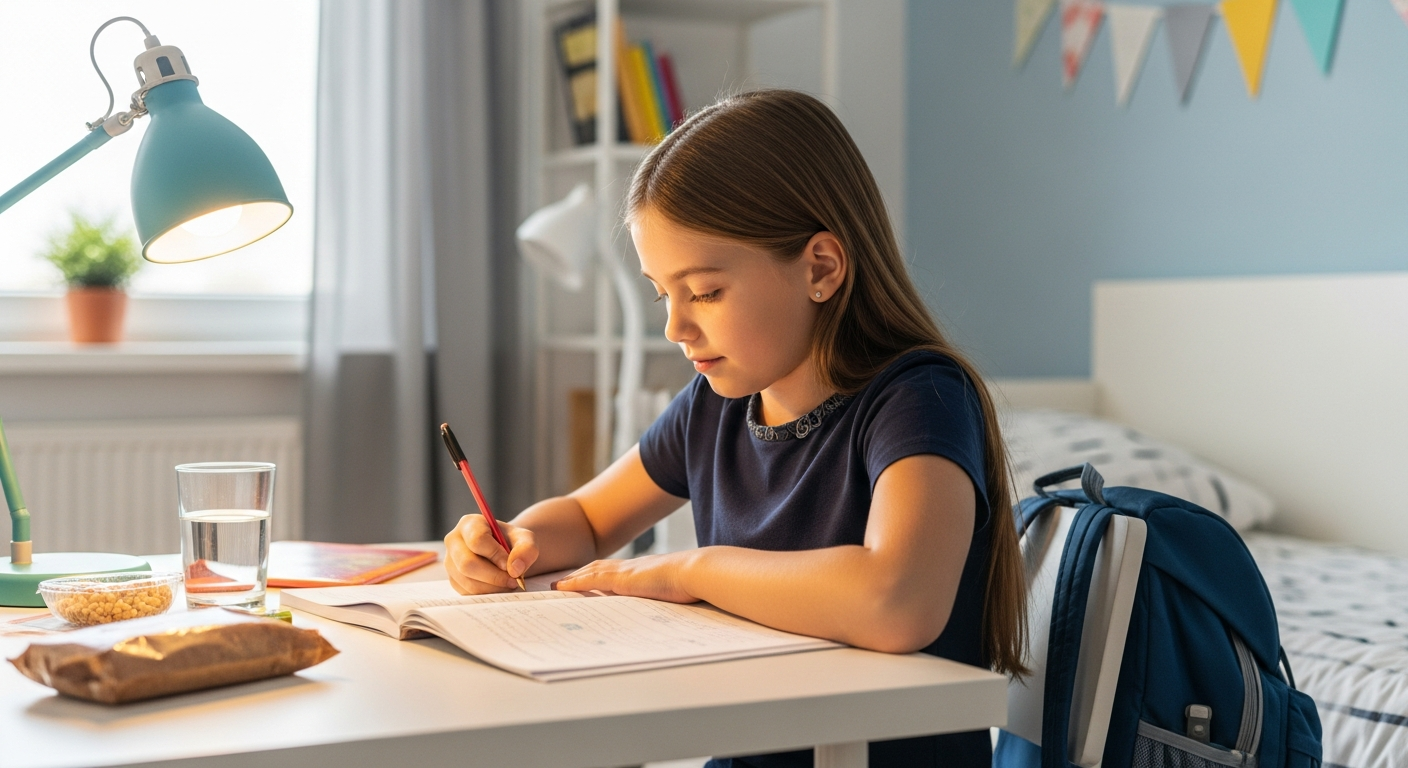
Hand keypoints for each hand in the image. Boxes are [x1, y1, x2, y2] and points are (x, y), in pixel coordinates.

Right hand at [444, 514, 537, 594]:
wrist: (506, 552)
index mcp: (469, 524)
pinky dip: (487, 593)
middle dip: (494, 576)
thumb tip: (515, 569)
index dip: (495, 554)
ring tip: (509, 582)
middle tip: (513, 580)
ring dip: (493, 587)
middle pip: (467, 563)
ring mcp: (450, 562)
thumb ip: (526, 549)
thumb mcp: (526, 539)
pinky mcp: (453, 579)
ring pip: (468, 581)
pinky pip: (468, 592)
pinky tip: (498, 586)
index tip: (510, 565)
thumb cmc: (513, 542)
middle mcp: (454, 541)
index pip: (477, 540)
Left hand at [552, 551, 698, 602]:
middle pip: (597, 569)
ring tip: (556, 586)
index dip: (597, 575)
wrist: (696, 572)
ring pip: (590, 573)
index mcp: (642, 571)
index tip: (584, 581)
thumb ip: (663, 594)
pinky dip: (575, 583)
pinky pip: (591, 580)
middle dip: (578, 576)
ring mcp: (625, 572)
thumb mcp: (673, 589)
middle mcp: (630, 568)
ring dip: (572, 579)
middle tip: (561, 584)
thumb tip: (666, 602)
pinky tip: (561, 588)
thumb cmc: (692, 582)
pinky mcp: (622, 579)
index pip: (613, 572)